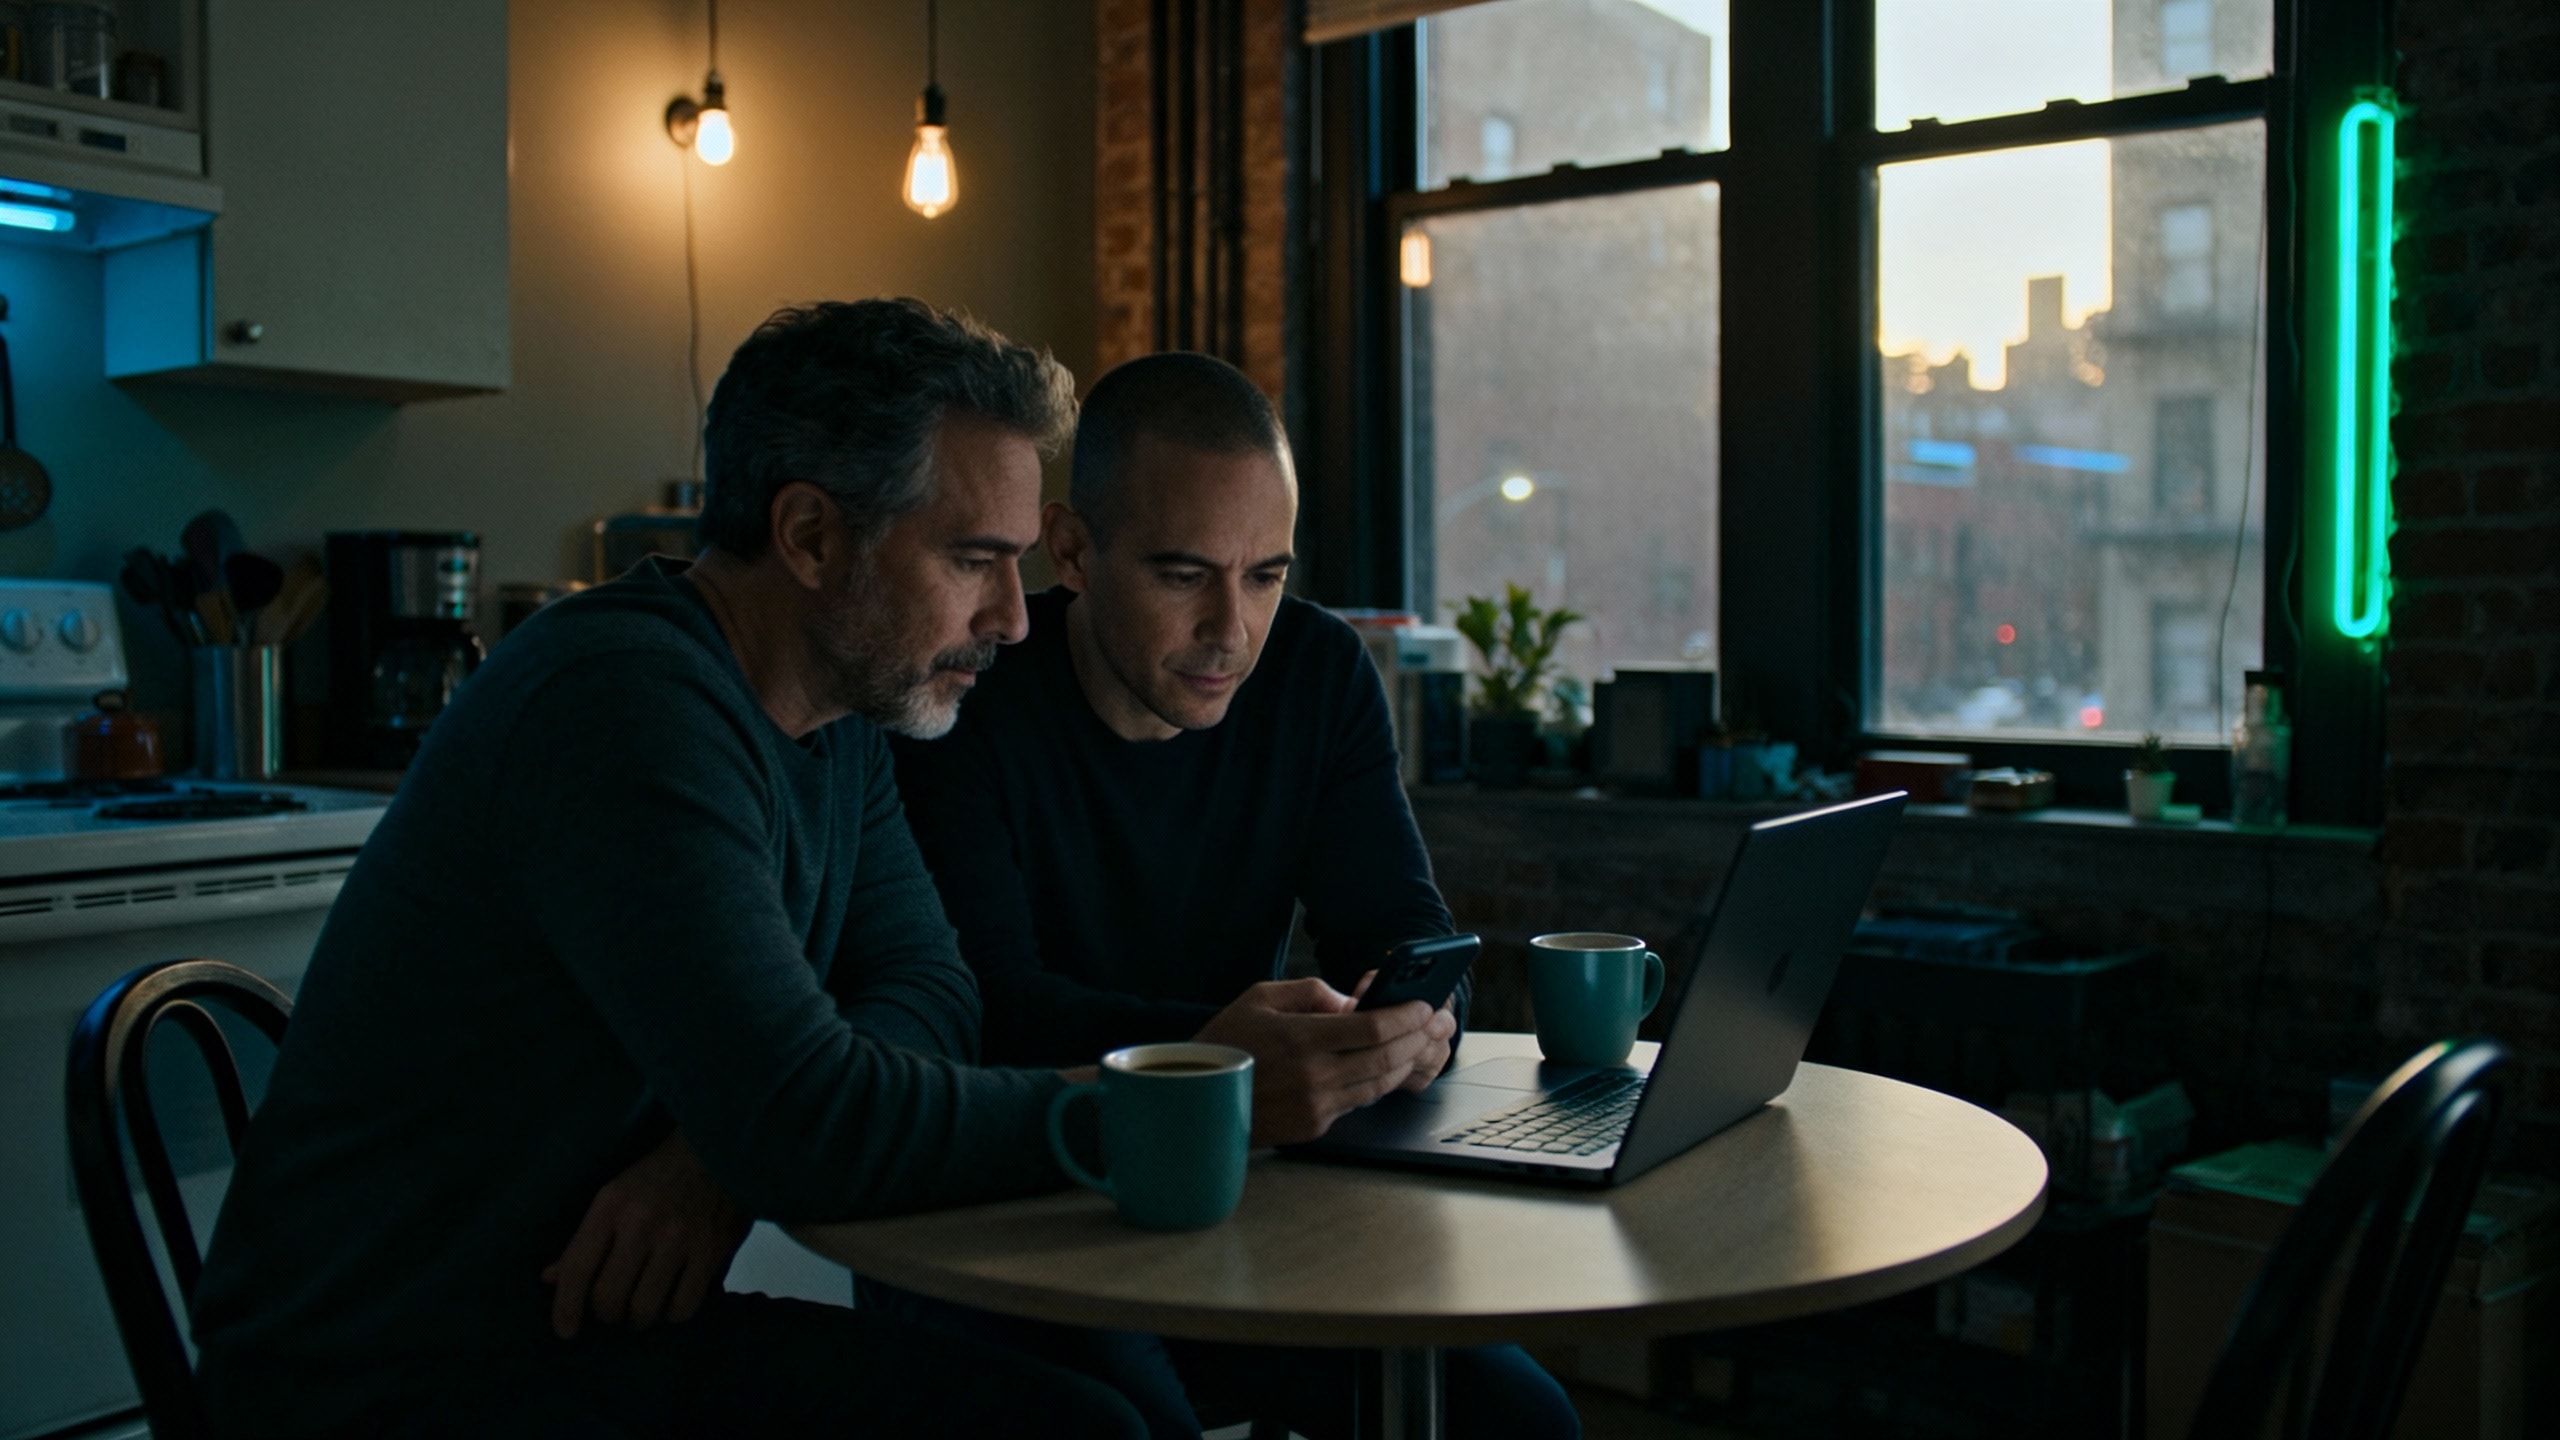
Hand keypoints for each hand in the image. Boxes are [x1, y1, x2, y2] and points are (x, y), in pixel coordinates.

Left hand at [542, 1128, 751, 1338]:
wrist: (719, 1148)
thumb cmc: (660, 1174)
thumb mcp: (615, 1195)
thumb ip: (585, 1239)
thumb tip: (550, 1279)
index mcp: (611, 1206)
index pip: (577, 1268)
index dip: (566, 1307)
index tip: (565, 1331)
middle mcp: (642, 1223)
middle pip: (608, 1297)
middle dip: (608, 1314)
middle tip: (615, 1309)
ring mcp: (679, 1239)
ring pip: (644, 1308)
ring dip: (639, 1318)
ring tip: (643, 1308)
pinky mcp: (711, 1251)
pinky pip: (683, 1307)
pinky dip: (674, 1314)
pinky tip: (673, 1301)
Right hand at [1193, 978, 1449, 1145]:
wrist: (1196, 1098)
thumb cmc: (1226, 1041)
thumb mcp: (1260, 998)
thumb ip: (1311, 992)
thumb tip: (1351, 1001)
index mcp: (1301, 1039)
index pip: (1373, 1027)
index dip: (1406, 1016)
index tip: (1424, 1006)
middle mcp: (1313, 1076)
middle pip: (1385, 1057)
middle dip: (1417, 1038)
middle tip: (1437, 1024)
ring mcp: (1315, 1106)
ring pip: (1378, 1085)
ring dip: (1405, 1063)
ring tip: (1422, 1044)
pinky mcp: (1313, 1127)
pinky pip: (1357, 1102)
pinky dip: (1377, 1083)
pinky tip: (1388, 1067)